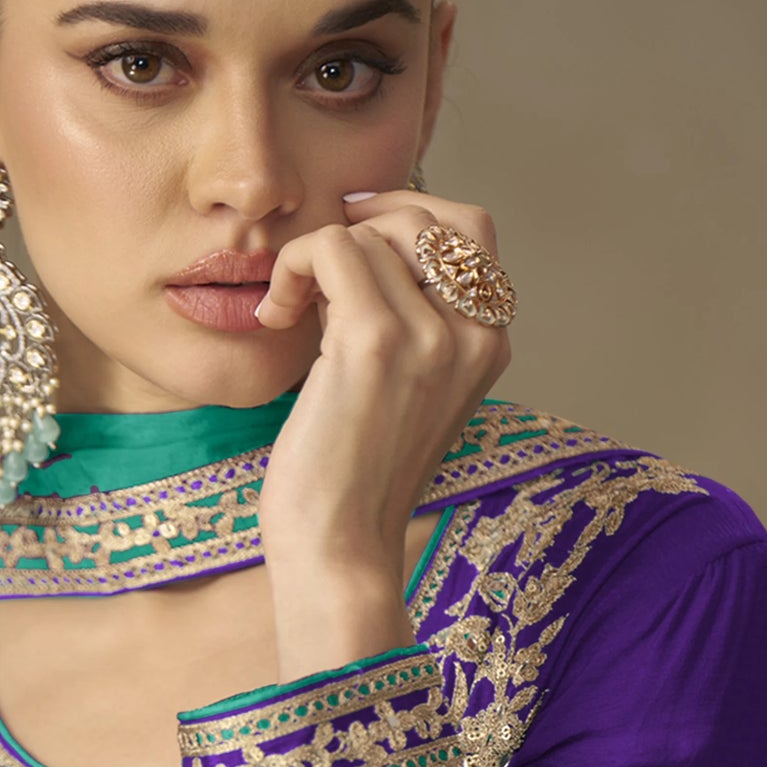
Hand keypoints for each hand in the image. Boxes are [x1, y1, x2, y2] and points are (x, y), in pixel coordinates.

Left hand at [253, 189, 513, 678]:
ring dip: (312, 257)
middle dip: (363, 221)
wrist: (340, 551)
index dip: (403, 216)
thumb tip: (363, 248)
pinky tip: (276, 316)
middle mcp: (474, 334)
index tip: (347, 241)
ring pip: (370, 232)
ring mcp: (431, 335)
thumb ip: (409, 324)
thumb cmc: (353, 482)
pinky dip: (292, 268)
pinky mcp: (375, 341)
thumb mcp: (402, 393)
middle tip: (311, 265)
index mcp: (490, 345)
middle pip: (429, 215)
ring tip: (291, 312)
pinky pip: (331, 248)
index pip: (470, 230)